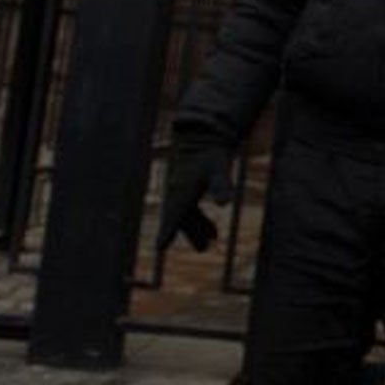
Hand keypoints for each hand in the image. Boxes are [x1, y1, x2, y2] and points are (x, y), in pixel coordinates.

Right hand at [156, 131, 234, 252]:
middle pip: (182, 219)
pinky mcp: (190, 188)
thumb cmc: (211, 152)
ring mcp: (183, 190)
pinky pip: (192, 210)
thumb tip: (225, 203)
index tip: (159, 247)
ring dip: (198, 230)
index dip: (167, 231)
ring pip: (188, 216)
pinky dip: (200, 222)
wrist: (204, 135)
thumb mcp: (219, 167)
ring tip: (207, 245)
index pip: (173, 215)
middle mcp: (178, 192)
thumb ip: (221, 184)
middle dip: (190, 234)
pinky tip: (212, 234)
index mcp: (182, 189)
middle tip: (200, 249)